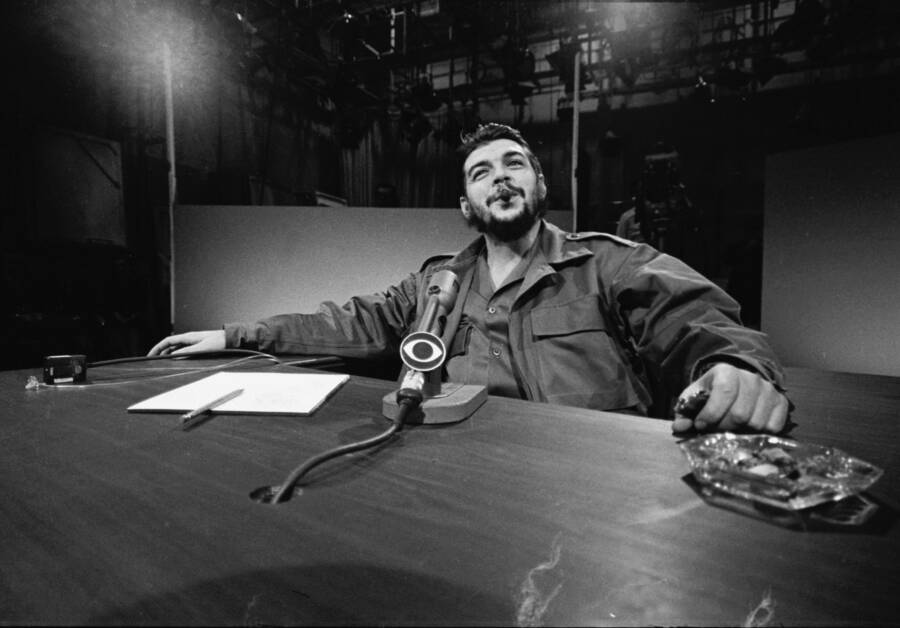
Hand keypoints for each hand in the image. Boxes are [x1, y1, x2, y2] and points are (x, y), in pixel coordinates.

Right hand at [147, 330, 225, 355]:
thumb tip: (173, 356)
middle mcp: (189, 338)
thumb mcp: (202, 349)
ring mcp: (193, 341)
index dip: (157, 348)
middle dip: (160, 351)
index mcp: (188, 337)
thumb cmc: (218, 342)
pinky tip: (176, 360)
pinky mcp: (198, 344)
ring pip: (176, 347)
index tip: (150, 355)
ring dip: (168, 353)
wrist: (230, 339)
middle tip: (153, 360)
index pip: (167, 341)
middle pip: (170, 344)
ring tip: (162, 361)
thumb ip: (187, 352)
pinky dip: (177, 354)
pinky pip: (183, 349)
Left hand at [672, 362, 789, 433]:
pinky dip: (759, 434)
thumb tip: (680, 427)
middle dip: (723, 427)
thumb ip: (684, 412)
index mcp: (727, 371)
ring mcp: (768, 390)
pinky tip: (747, 429)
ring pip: (756, 423)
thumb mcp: (694, 397)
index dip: (711, 414)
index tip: (701, 425)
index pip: (724, 393)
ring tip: (730, 428)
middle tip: (715, 429)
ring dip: (741, 432)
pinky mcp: (781, 402)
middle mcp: (751, 378)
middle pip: (740, 414)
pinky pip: (773, 426)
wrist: (735, 382)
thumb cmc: (711, 391)